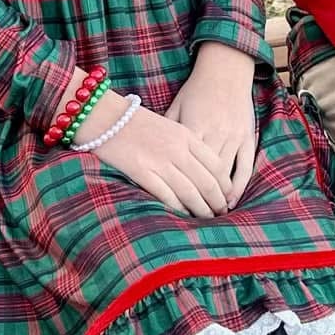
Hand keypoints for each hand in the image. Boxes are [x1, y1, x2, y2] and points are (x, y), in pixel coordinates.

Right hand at [84, 93, 232, 216]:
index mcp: (186, 135)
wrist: (106, 115)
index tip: (228, 195)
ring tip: (207, 219)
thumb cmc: (137, 121)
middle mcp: (177, 149)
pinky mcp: (141, 172)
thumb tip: (204, 167)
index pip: (216, 164)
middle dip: (217, 201)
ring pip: (190, 192)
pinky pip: (166, 195)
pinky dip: (178, 208)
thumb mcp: (170, 124)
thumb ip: (187, 143)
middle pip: (206, 181)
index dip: (225, 184)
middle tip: (221, 212)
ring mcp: (159, 161)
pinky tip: (184, 216)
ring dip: (201, 209)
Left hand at [165, 44, 258, 208]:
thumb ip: (166, 131)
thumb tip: (150, 155)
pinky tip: (232, 199)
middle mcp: (214, 134)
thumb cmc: (195, 91)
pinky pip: (245, 165)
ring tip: (211, 215)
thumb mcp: (175, 108)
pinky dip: (239, 184)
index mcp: (192, 128)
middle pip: (205, 176)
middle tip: (194, 220)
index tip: (175, 207)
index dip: (180, 188)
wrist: (225, 71)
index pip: (184, 166)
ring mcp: (233, 136)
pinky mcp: (247, 136)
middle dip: (201, 200)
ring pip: (225, 173)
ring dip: (218, 197)